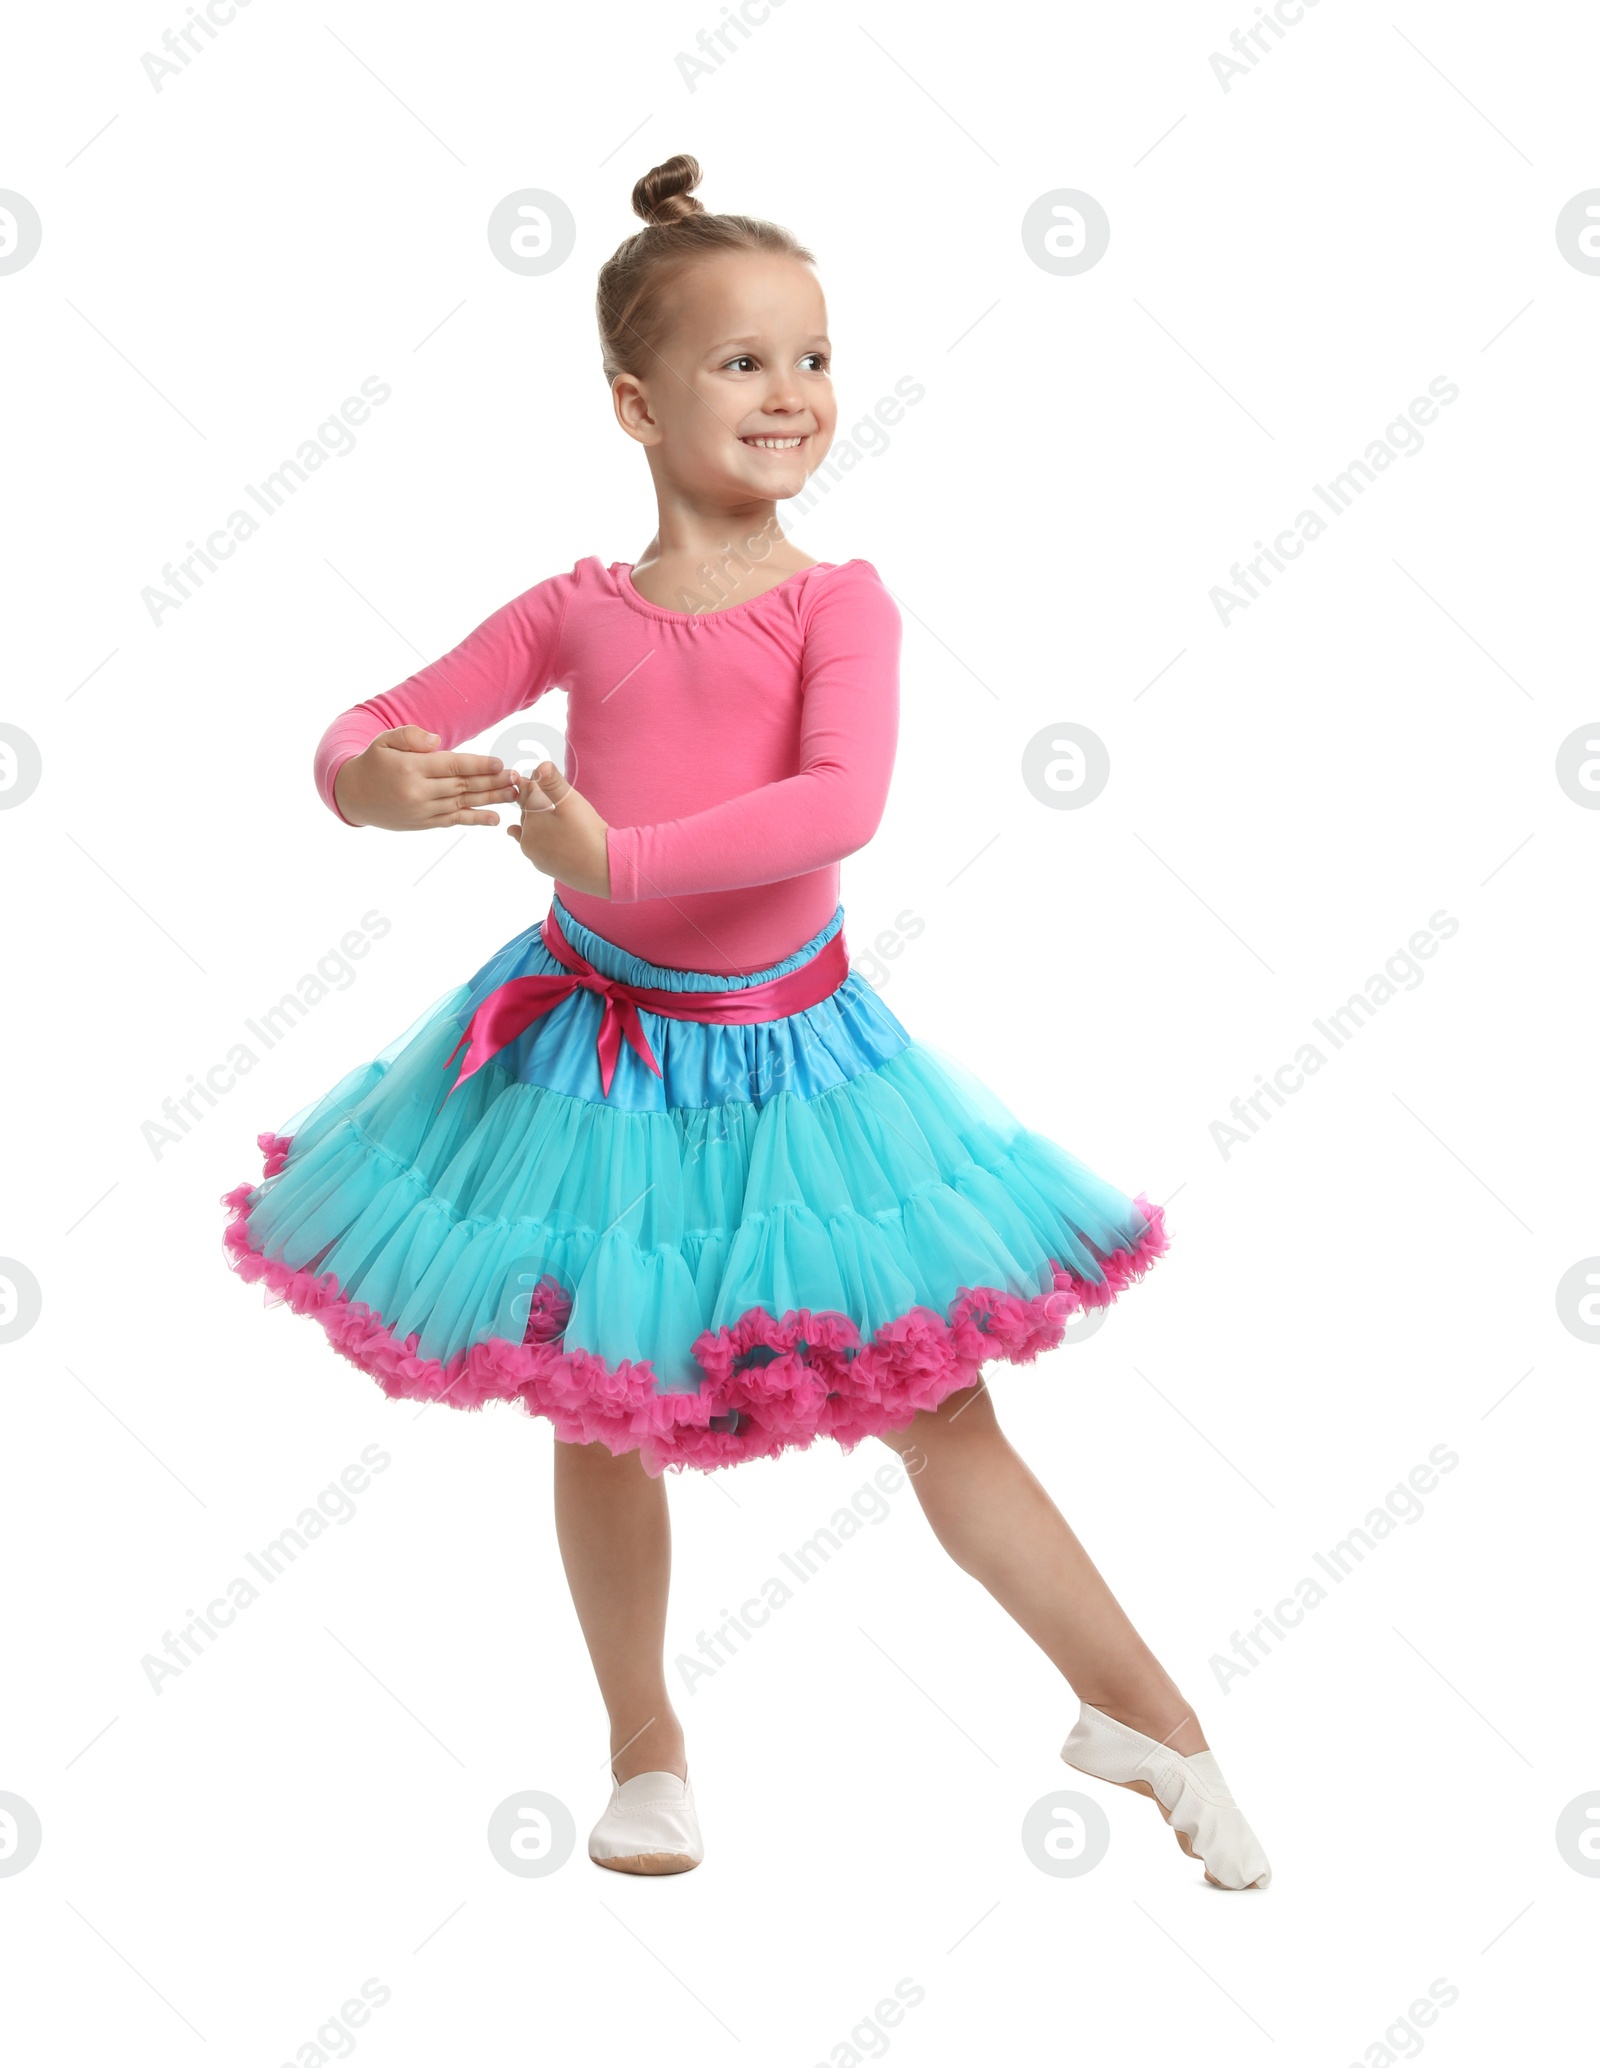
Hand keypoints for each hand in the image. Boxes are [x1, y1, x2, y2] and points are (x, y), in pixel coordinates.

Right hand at [333, 725, 518, 829]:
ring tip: (514, 795)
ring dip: (490, 800)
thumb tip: (437, 742)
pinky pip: (453, 821)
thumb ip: (411, 736)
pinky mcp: (423, 823)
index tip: (500, 764)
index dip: (478, 765)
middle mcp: (418, 792)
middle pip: (462, 786)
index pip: (451, 766)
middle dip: (492, 782)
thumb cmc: (373, 762)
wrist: (353, 796)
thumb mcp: (384, 741)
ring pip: (462, 804)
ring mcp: (422, 811)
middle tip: (517, 778)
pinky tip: (494, 818)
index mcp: (411, 769)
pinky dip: (474, 819)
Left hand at [504, 761, 610, 896]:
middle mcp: (527, 836)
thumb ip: (553, 782)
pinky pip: (532, 847)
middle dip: (529, 798)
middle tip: (532, 786)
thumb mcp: (570, 801)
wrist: (602, 869)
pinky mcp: (543, 866)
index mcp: (532, 817)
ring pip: (526, 829)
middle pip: (524, 811)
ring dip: (528, 818)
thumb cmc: (587, 832)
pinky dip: (530, 837)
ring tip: (527, 808)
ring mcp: (534, 854)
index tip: (533, 772)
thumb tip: (540, 764)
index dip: (531, 780)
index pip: (526, 791)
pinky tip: (524, 835)